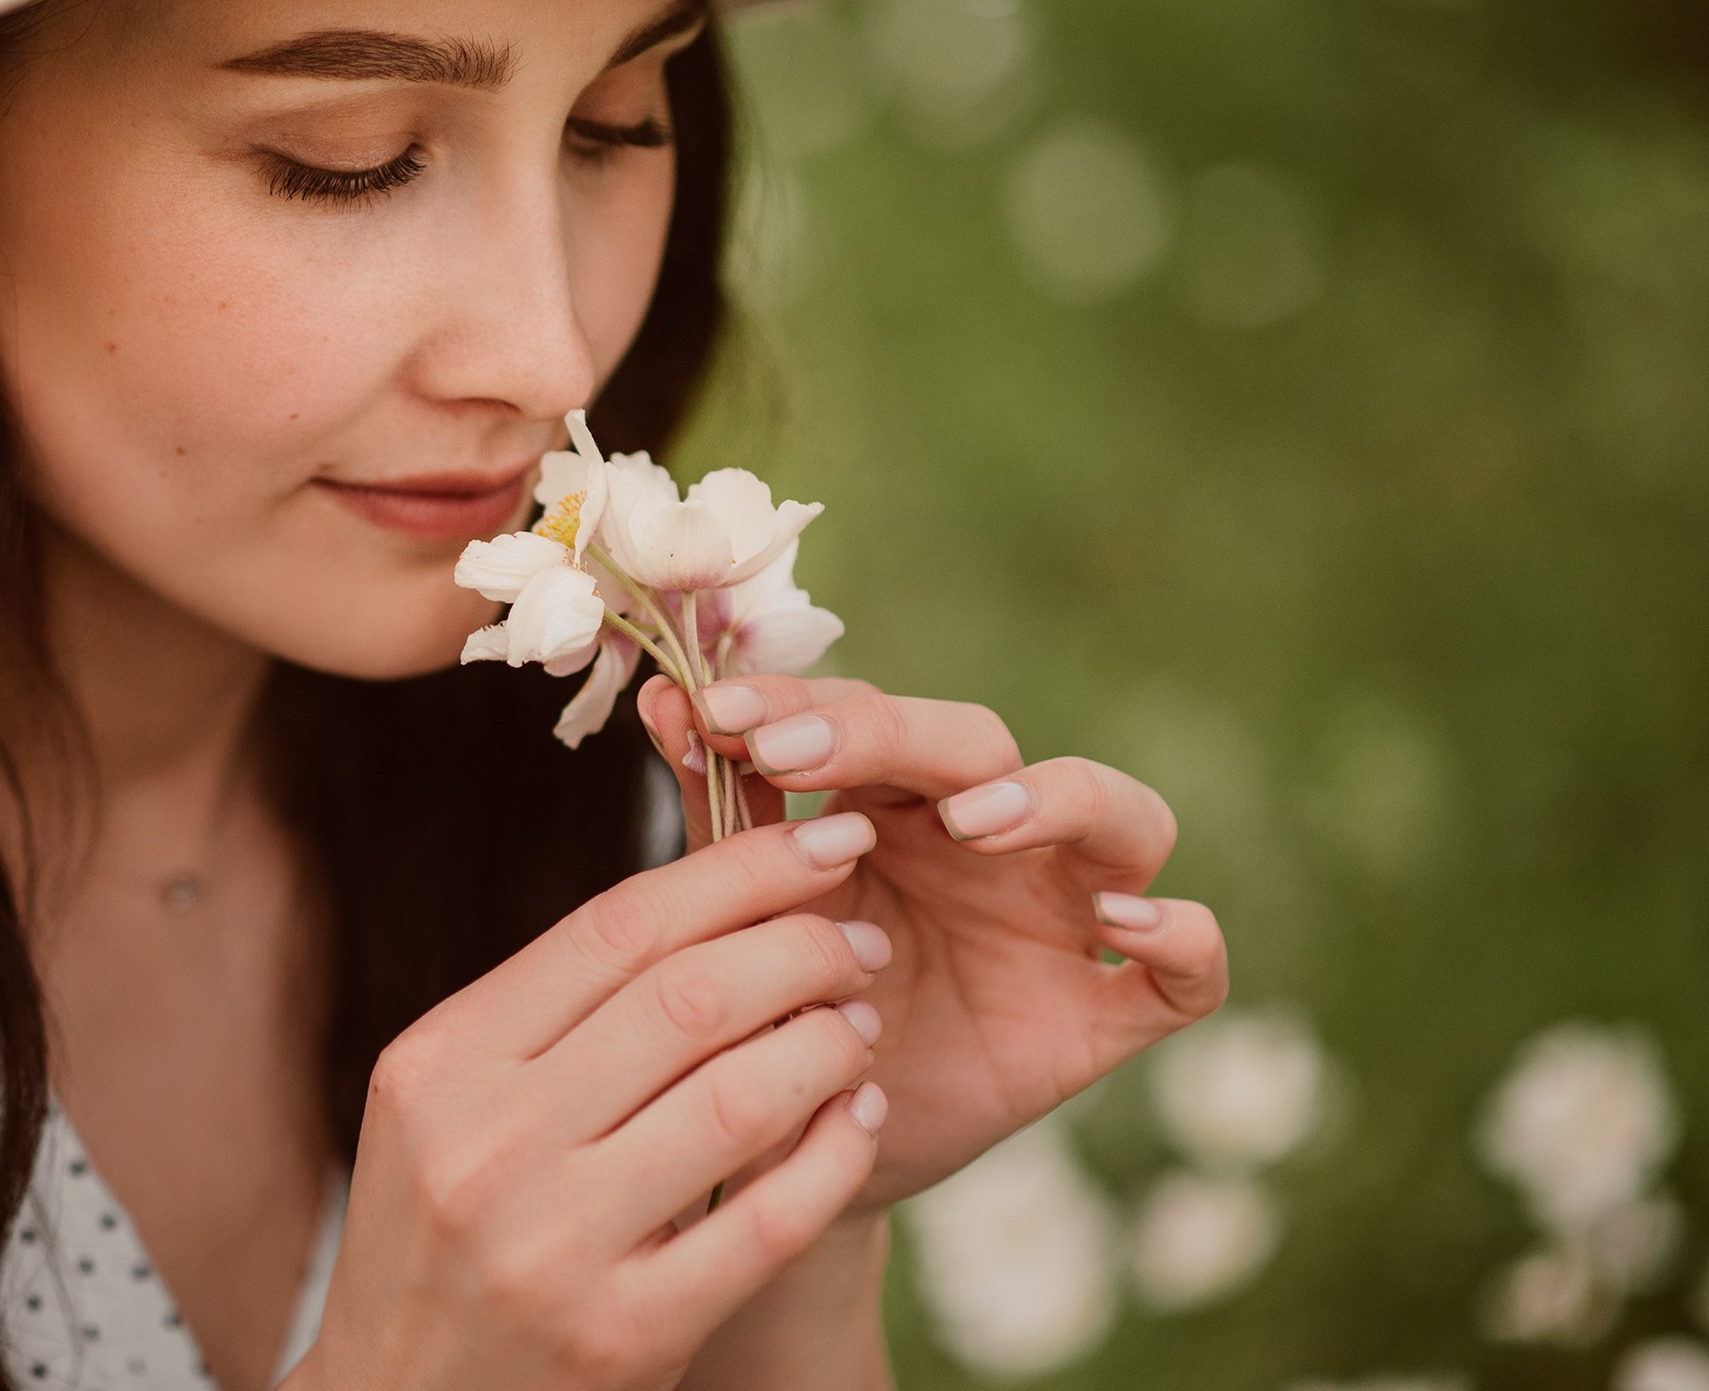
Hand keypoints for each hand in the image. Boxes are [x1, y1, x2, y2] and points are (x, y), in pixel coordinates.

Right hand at [284, 817, 897, 1390]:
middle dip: (802, 948)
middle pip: (687, 997)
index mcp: (441, 1062)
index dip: (737, 870)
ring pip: (738, 1096)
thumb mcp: (447, 1105)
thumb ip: (550, 1011)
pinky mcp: (623, 1335)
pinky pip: (768, 1220)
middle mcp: (486, 1143)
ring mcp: (552, 1246)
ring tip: (858, 1024)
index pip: (616, 927)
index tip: (820, 839)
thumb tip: (707, 894)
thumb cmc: (444, 1235)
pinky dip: (833, 1155)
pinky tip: (856, 1118)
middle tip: (857, 937)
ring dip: (827, 1044)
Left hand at [639, 673, 1228, 1207]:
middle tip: (803, 755)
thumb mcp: (746, 916)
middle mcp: (993, 841)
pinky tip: (1122, 925)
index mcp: (895, 802)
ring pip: (1119, 815)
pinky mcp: (1108, 1012)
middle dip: (894, 735)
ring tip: (971, 821)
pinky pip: (1191, 968)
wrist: (792, 1155)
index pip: (873, 714)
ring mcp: (1063, 918)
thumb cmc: (773, 1011)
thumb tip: (663, 698)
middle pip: (982, 744)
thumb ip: (722, 814)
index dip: (805, 702)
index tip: (720, 712)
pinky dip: (1181, 936)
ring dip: (1055, 800)